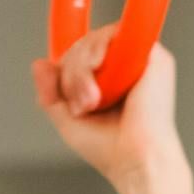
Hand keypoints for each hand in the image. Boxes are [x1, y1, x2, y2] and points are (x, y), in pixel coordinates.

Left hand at [31, 28, 183, 188]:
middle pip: (84, 46)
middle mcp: (127, 68)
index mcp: (111, 80)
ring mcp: (140, 59)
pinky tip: (99, 75)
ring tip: (91, 101)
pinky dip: (98, 52)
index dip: (67, 69)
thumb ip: (51, 92)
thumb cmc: (110, 148)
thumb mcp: (68, 119)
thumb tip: (39, 64)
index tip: (67, 95)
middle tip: (81, 104)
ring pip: (94, 40)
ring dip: (80, 70)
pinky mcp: (153, 55)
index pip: (80, 56)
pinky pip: (115, 33)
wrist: (136, 160)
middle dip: (71, 74)